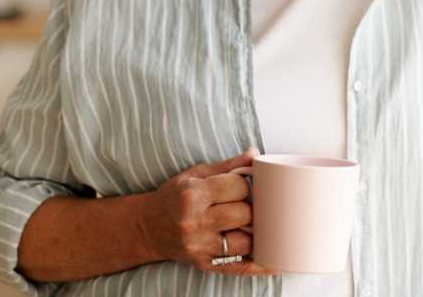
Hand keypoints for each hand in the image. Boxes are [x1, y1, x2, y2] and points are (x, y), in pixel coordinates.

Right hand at [140, 146, 276, 275]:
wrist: (148, 227)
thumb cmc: (174, 197)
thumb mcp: (195, 175)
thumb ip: (227, 166)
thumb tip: (255, 154)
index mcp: (192, 195)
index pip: (240, 187)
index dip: (244, 186)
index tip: (236, 188)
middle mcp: (194, 222)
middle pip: (245, 214)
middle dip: (248, 208)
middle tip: (238, 206)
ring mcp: (200, 247)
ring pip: (247, 241)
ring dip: (251, 232)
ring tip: (243, 225)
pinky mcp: (205, 265)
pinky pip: (240, 268)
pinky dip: (260, 266)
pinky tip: (274, 261)